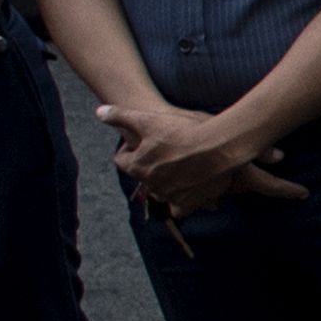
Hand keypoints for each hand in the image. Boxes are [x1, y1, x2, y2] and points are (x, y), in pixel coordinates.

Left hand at [98, 99, 274, 205]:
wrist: (220, 148)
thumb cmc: (184, 132)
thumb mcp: (150, 119)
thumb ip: (122, 116)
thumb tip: (99, 112)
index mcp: (136, 165)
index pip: (121, 159)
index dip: (131, 147)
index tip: (145, 139)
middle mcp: (149, 184)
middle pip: (142, 175)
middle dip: (150, 165)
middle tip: (168, 151)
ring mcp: (168, 196)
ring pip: (159, 192)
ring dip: (165, 182)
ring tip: (182, 167)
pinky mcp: (187, 204)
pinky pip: (178, 208)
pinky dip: (181, 201)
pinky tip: (190, 190)